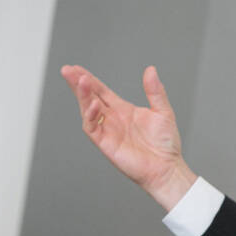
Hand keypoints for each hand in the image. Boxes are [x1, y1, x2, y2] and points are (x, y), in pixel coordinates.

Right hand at [60, 64, 196, 210]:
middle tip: (68, 70)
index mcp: (124, 110)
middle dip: (78, 84)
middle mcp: (113, 119)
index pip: (101, 91)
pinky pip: (92, 128)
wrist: (167, 167)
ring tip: (80, 81)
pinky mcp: (106, 143)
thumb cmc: (166, 144)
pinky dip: (90, 116)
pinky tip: (92, 104)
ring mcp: (108, 131)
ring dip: (83, 96)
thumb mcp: (163, 112)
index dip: (90, 79)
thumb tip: (151, 70)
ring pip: (88, 110)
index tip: (77, 68)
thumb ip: (155, 91)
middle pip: (90, 97)